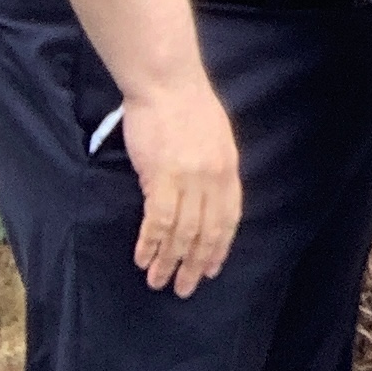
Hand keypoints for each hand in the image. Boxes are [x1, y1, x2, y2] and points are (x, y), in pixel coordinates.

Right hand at [122, 75, 242, 295]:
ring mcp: (188, 179)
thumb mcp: (216, 136)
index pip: (229, 218)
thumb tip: (207, 193)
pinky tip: (142, 258)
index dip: (219, 247)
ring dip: (169, 261)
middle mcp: (213, 178)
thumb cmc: (187, 104)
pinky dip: (150, 243)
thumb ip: (214, 166)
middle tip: (185, 288)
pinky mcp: (161, 176)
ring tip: (158, 281)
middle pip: (206, 232)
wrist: (166, 82)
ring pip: (181, 232)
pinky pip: (157, 220)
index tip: (211, 268)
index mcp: (228, 168)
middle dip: (195, 264)